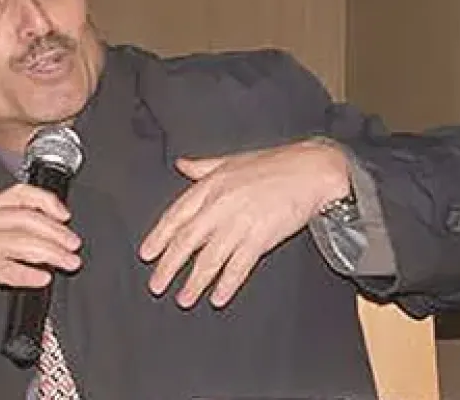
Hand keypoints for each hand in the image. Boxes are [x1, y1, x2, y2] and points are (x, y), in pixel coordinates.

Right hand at [0, 184, 81, 329]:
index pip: (20, 193)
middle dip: (56, 232)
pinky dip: (29, 274)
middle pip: (26, 219)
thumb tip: (52, 229)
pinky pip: (8, 270)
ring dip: (51, 253)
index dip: (47, 201)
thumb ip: (10, 228)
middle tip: (73, 245)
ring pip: (22, 243)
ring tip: (67, 262)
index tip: (65, 216)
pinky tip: (43, 278)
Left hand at [138, 138, 350, 308]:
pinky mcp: (261, 238)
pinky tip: (217, 298)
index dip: (159, 237)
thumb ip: (203, 167)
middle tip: (156, 286)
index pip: (176, 215)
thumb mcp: (232, 160)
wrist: (312, 170)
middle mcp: (220, 205)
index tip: (146, 255)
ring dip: (194, 282)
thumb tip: (180, 164)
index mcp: (210, 185)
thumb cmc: (274, 163)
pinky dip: (227, 284)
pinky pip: (239, 266)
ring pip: (209, 259)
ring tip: (183, 300)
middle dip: (169, 266)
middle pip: (186, 242)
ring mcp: (240, 223)